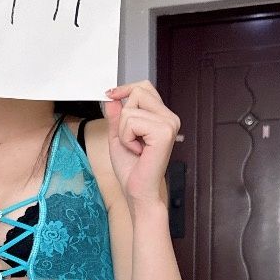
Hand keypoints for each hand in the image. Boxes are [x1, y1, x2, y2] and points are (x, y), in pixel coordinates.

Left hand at [103, 80, 179, 202]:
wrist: (138, 191)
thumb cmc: (131, 169)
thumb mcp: (118, 136)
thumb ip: (116, 116)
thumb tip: (113, 97)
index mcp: (162, 117)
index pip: (144, 88)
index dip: (126, 89)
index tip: (110, 95)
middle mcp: (169, 118)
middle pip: (138, 92)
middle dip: (124, 116)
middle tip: (130, 138)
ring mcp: (169, 123)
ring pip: (130, 109)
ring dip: (123, 132)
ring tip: (134, 147)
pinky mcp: (164, 132)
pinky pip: (131, 122)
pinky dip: (126, 138)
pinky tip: (137, 151)